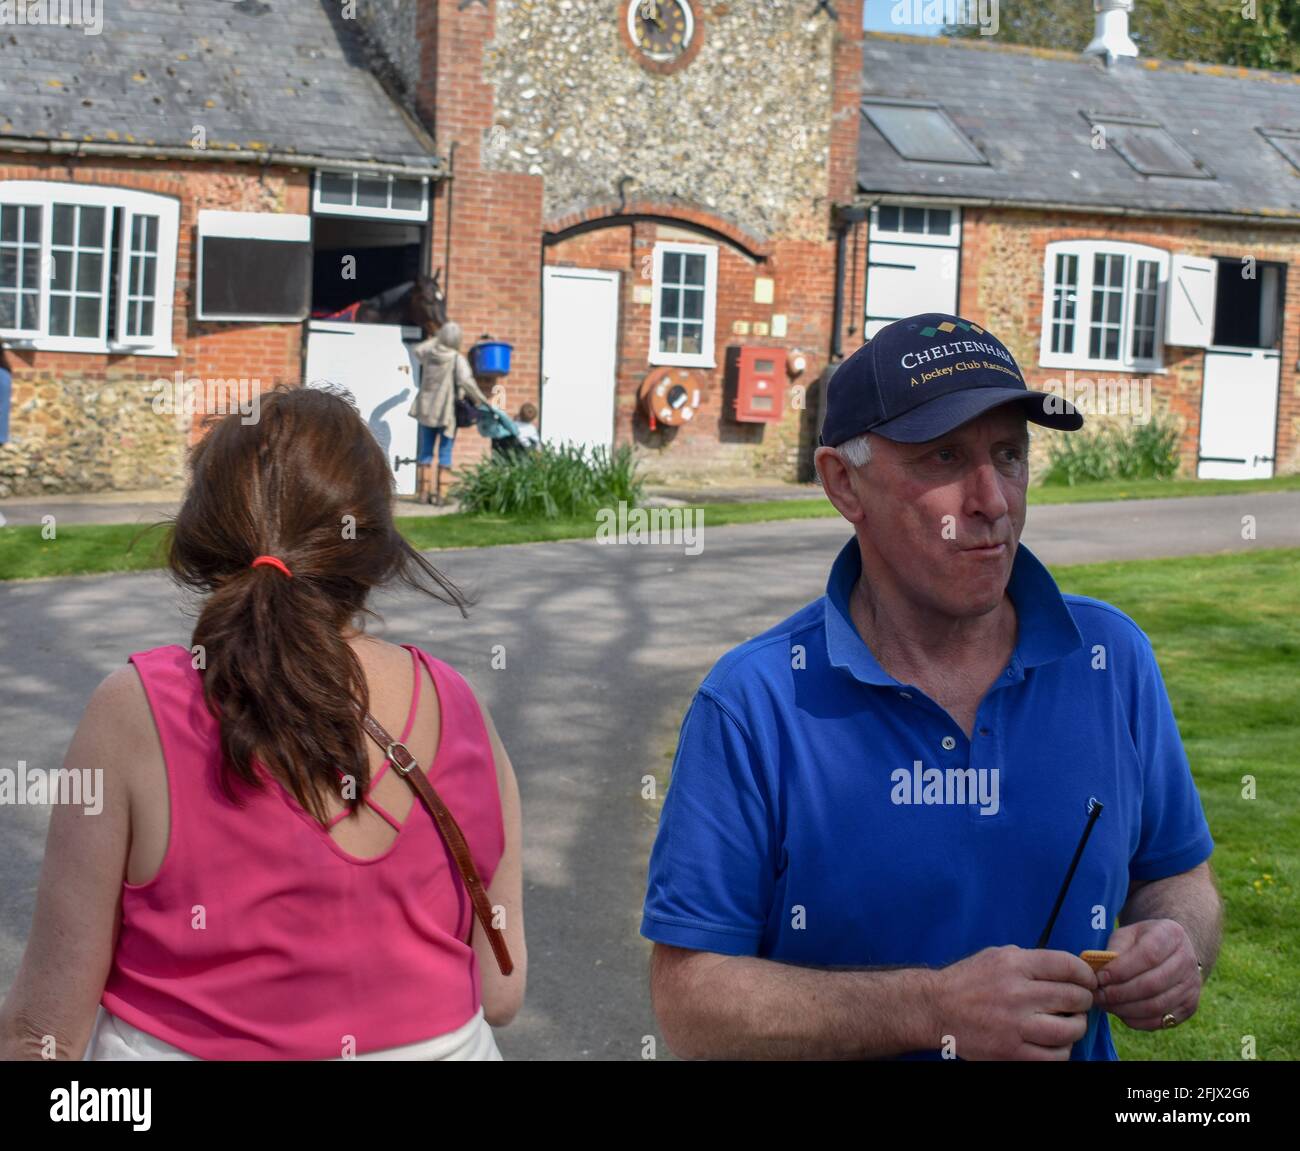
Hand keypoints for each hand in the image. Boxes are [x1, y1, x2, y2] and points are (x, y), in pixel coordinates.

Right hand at [933, 945, 1098, 1059]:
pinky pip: (1056, 1056)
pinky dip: (1062, 1049)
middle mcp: (1018, 993)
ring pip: (1070, 1030)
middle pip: (1074, 997)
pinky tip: (1054, 1041)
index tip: (1087, 980)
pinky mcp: (1013, 1052)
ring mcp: (1016, 1026)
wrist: (936, 1008)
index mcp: (1014, 964)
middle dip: (1083, 1000)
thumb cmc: (968, 980)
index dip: (1085, 974)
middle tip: (1078, 1002)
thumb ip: (1031, 961)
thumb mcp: (997, 956)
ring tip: (1069, 1023)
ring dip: (1076, 1026)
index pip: (1068, 966)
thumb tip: (1068, 970)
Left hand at [1094, 919, 1201, 1029]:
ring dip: (1125, 1009)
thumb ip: (1114, 948)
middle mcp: (1187, 960)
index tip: (1099, 977)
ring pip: (1156, 1006)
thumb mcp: (1127, 934)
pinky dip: (1137, 1020)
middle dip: (1120, 993)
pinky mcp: (1189, 1006)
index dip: (1121, 970)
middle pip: (1152, 984)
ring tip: (1105, 1004)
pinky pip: (1161, 1020)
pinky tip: (1120, 1013)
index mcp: (1171, 934)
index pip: (1148, 955)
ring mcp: (1192, 986)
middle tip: (1098, 995)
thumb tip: (1099, 971)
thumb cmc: (1141, 941)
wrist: (1171, 951)